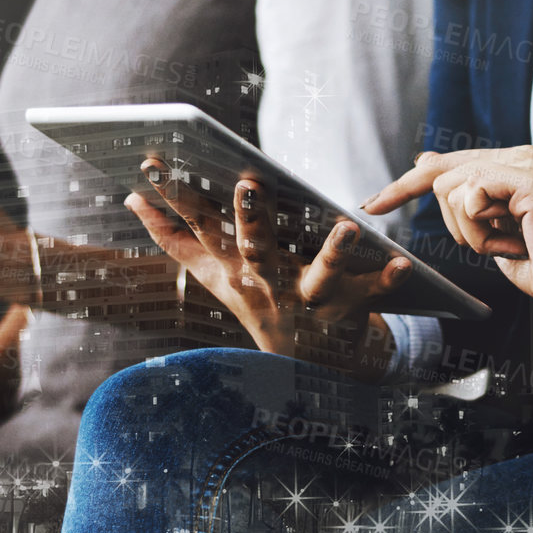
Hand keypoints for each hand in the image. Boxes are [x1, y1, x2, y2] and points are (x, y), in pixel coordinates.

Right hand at [127, 158, 411, 356]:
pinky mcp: (348, 309)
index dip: (175, 197)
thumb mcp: (213, 274)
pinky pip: (371, 293)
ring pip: (319, 275)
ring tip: (345, 226)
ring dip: (332, 252)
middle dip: (250, 219)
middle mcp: (267, 283)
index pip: (200, 227)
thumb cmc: (259, 301)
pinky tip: (402, 263)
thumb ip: (173, 237)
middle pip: (255, 249)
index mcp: (234, 268)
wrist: (308, 366)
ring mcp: (308, 298)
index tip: (153, 166)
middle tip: (249, 185)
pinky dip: (385, 279)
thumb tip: (131, 198)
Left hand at [363, 147, 532, 311]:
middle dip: (452, 224)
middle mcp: (518, 156)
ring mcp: (525, 164)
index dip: (402, 186)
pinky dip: (483, 233)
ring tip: (509, 245)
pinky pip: (471, 198)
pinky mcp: (528, 179)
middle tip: (492, 246)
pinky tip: (515, 243)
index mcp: (510, 164)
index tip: (371, 204)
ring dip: (471, 233)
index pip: (443, 165)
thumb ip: (463, 198)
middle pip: (439, 176)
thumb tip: (424, 160)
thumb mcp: (491, 231)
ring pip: (451, 189)